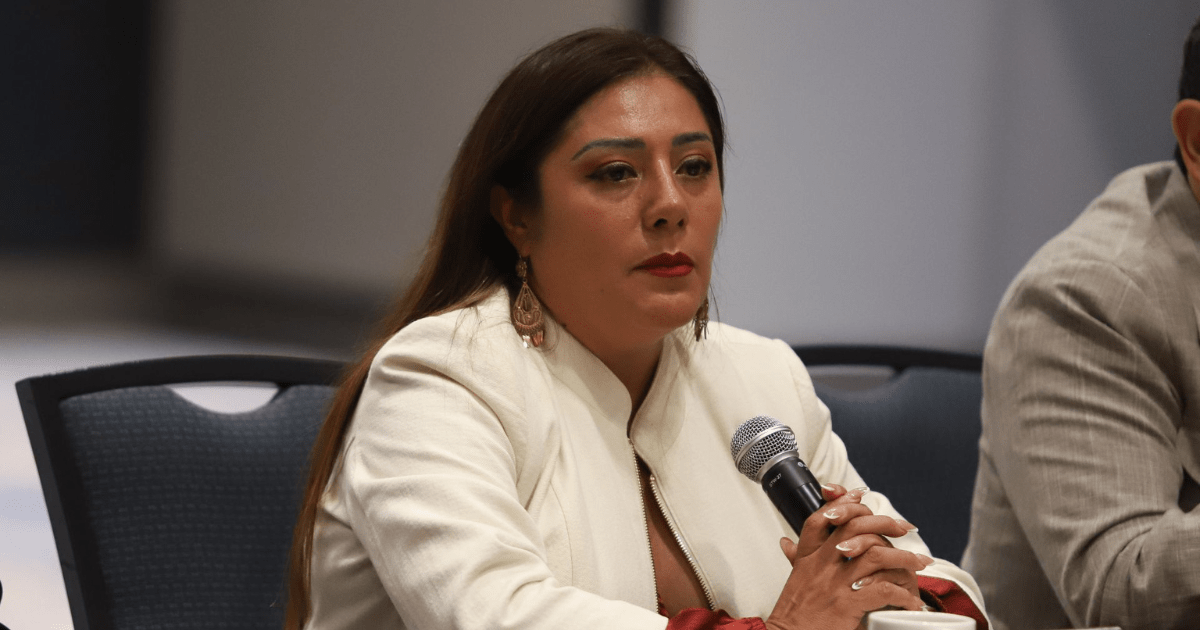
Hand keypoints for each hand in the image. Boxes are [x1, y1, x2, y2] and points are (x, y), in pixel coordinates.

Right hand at [764, 485, 931, 629]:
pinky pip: (882, 590)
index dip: (843, 503)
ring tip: (919, 563)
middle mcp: (820, 565)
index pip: (822, 517)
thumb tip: (787, 543)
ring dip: (903, 557)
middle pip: (853, 527)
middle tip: (904, 528)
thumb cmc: (794, 613)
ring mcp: (834, 583)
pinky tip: (910, 600)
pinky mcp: (847, 605)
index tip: (861, 496)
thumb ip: (795, 559)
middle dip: (884, 522)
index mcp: (807, 557)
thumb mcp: (792, 580)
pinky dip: (901, 594)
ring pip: (874, 554)